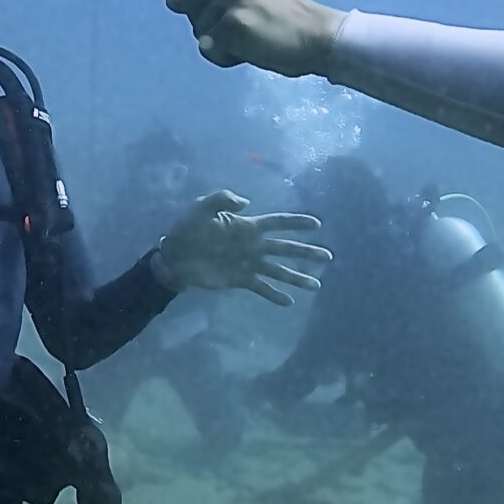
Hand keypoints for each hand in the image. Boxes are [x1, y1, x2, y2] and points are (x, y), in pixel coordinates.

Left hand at [125, 0, 344, 76]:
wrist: (318, 37)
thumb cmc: (281, 18)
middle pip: (191, 3)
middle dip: (210, 23)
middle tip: (251, 26)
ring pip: (197, 29)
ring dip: (218, 42)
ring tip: (254, 37)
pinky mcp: (233, 22)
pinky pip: (207, 48)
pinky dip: (223, 58)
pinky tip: (251, 50)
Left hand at [154, 190, 330, 303]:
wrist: (174, 256)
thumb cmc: (187, 229)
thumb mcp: (201, 208)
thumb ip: (222, 199)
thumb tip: (247, 201)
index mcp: (247, 226)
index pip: (278, 222)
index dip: (297, 222)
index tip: (317, 223)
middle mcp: (253, 246)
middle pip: (286, 248)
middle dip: (307, 252)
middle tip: (328, 257)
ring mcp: (248, 264)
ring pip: (279, 271)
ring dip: (298, 277)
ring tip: (317, 285)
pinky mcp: (240, 280)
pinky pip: (262, 288)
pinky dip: (275, 296)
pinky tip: (290, 303)